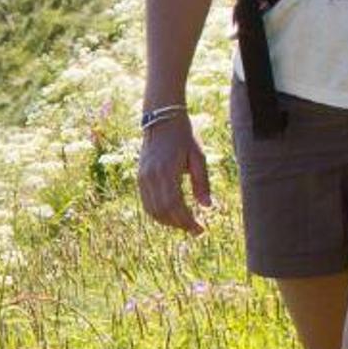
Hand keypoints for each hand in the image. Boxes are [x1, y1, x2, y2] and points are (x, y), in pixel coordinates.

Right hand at [138, 113, 212, 233]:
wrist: (161, 119)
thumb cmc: (184, 136)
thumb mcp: (198, 156)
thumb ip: (202, 182)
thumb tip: (207, 206)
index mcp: (167, 171)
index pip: (175, 205)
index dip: (187, 221)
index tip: (200, 229)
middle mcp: (151, 176)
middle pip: (163, 211)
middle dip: (179, 224)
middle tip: (195, 229)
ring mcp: (143, 177)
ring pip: (152, 210)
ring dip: (168, 221)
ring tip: (184, 223)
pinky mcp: (140, 177)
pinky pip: (146, 203)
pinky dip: (158, 213)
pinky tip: (172, 214)